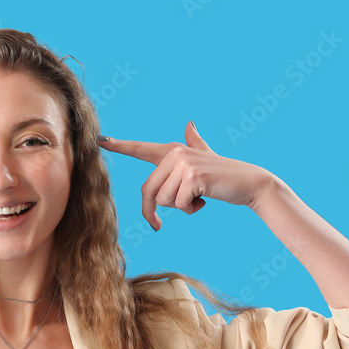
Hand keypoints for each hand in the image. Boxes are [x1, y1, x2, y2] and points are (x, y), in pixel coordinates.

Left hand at [97, 121, 273, 230]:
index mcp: (172, 151)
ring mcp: (183, 163)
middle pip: (148, 190)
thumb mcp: (205, 158)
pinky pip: (179, 204)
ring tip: (199, 197)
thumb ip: (195, 142)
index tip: (99, 140)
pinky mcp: (192, 176)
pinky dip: (192, 209)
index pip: (140, 149)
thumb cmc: (224, 176)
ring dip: (181, 208)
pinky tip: (206, 199)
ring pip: (164, 200)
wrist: (250, 183)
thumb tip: (190, 123)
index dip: (119, 145)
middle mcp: (175, 153)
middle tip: (160, 224)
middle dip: (155, 211)